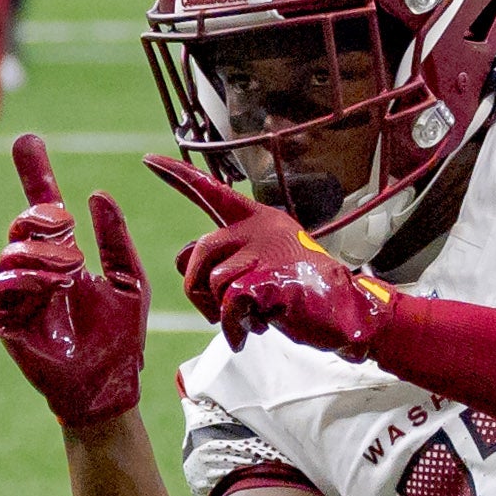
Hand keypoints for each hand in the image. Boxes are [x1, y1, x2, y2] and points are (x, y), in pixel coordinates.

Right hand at [0, 134, 149, 428]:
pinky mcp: (6, 321)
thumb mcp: (129, 280)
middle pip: (23, 225)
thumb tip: (98, 195)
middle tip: (64, 224)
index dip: (37, 176)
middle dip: (41, 217)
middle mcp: (36, 272)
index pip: (44, 210)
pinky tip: (52, 283)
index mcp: (62, 259)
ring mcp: (18, 295)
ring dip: (41, 251)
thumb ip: (116, 240)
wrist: (109, 386)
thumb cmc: (121, 339)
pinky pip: (3, 286)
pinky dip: (26, 277)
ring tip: (69, 266)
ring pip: (12, 252)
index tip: (30, 142)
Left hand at [146, 156, 396, 358]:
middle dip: (197, 290)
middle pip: (198, 254)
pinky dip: (233, 327)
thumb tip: (184, 261)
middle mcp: (258, 228)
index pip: (210, 191)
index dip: (177, 175)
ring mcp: (264, 253)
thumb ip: (226, 257)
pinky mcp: (267, 281)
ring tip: (250, 320)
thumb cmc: (302, 291)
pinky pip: (228, 305)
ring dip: (222, 313)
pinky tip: (247, 334)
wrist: (347, 311)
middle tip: (215, 312)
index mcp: (256, 219)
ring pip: (213, 284)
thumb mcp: (262, 264)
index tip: (149, 160)